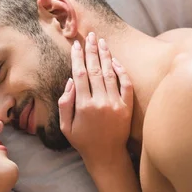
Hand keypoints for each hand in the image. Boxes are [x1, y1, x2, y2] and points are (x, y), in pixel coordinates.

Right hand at [58, 32, 132, 168]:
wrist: (107, 155)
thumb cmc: (83, 141)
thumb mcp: (66, 126)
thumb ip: (65, 104)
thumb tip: (70, 81)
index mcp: (83, 105)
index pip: (79, 75)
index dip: (78, 58)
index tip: (76, 45)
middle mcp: (100, 101)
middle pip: (95, 70)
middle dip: (92, 51)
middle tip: (91, 36)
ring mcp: (115, 103)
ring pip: (110, 73)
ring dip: (106, 56)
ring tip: (102, 42)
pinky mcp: (126, 107)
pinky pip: (125, 84)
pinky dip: (121, 71)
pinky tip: (115, 61)